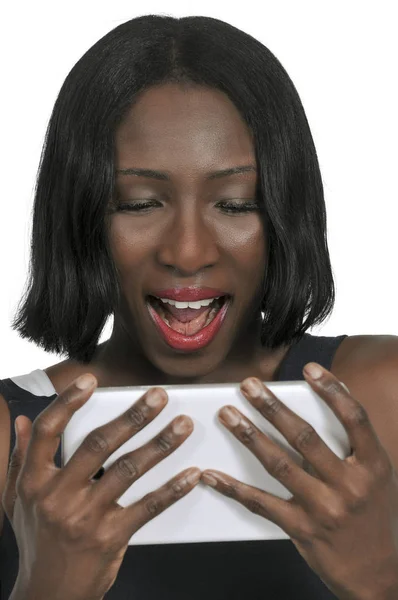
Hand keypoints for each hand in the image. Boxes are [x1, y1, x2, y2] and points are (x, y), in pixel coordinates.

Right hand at [2, 375, 199, 599]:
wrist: (48, 594)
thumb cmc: (37, 540)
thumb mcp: (17, 500)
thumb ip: (21, 458)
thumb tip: (22, 420)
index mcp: (34, 481)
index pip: (49, 431)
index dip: (68, 402)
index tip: (90, 380)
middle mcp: (58, 495)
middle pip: (99, 445)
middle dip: (133, 416)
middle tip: (159, 396)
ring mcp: (85, 517)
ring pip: (128, 470)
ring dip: (160, 445)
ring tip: (183, 425)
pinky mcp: (110, 537)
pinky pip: (147, 508)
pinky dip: (172, 489)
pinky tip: (191, 474)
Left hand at [201, 362, 397, 599]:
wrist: (378, 575)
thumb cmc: (375, 517)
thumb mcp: (378, 477)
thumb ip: (356, 445)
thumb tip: (331, 401)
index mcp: (373, 466)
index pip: (354, 419)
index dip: (332, 390)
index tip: (310, 369)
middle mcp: (349, 485)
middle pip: (304, 437)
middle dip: (272, 407)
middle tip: (248, 386)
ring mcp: (323, 508)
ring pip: (279, 464)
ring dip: (249, 436)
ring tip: (227, 414)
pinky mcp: (301, 529)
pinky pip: (261, 504)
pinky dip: (234, 488)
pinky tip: (213, 474)